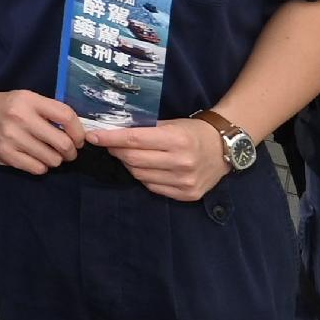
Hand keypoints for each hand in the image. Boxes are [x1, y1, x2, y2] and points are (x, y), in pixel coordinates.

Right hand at [0, 84, 86, 175]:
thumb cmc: (8, 105)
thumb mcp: (29, 98)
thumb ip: (51, 111)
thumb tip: (77, 133)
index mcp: (29, 101)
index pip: (66, 116)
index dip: (79, 131)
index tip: (79, 138)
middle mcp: (20, 119)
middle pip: (62, 143)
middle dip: (71, 151)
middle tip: (69, 151)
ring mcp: (11, 139)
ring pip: (51, 159)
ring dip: (56, 159)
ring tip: (51, 154)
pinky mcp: (4, 155)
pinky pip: (36, 168)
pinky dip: (42, 166)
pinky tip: (37, 159)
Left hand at [89, 114, 227, 202]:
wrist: (225, 149)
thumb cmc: (194, 132)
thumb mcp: (172, 124)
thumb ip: (146, 130)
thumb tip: (113, 131)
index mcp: (177, 140)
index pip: (134, 140)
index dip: (110, 138)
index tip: (93, 136)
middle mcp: (181, 162)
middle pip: (133, 159)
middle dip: (116, 151)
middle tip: (110, 144)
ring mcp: (184, 181)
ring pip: (140, 175)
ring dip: (130, 164)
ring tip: (132, 156)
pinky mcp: (186, 194)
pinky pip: (152, 187)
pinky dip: (144, 177)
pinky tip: (148, 168)